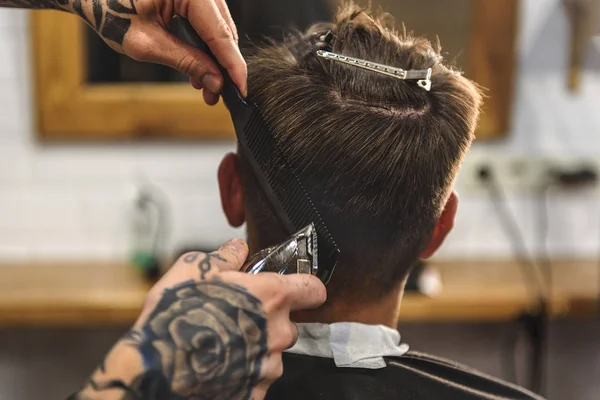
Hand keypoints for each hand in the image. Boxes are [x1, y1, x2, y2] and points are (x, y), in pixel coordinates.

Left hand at [61, 0, 245, 104]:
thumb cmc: (109, 11)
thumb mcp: (147, 43)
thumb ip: (186, 62)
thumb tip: (215, 82)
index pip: (220, 33)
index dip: (233, 65)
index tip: (241, 89)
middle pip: (224, 30)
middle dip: (223, 66)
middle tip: (218, 94)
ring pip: (218, 28)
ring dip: (215, 58)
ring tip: (206, 87)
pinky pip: (208, 22)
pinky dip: (206, 46)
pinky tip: (199, 68)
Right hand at [72, 238, 325, 399]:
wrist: (155, 368)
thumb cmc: (176, 315)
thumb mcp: (195, 269)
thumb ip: (226, 257)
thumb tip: (238, 248)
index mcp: (272, 297)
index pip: (314, 290)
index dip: (305, 287)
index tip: (294, 288)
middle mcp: (278, 333)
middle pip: (289, 324)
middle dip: (270, 321)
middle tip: (239, 317)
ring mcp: (268, 367)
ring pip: (273, 353)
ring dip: (256, 348)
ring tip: (222, 344)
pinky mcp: (254, 392)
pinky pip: (256, 379)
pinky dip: (243, 373)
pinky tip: (218, 365)